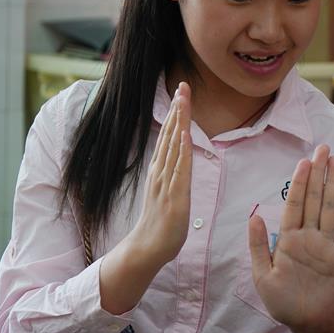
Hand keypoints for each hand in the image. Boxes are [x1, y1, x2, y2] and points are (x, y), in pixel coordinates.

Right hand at [130, 82, 192, 265]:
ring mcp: (167, 182)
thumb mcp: (167, 190)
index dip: (176, 114)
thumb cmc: (160, 221)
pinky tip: (185, 134)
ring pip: (175, 146)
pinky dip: (182, 151)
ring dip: (180, 122)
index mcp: (161, 169)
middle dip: (178, 109)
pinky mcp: (175, 196)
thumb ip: (171, 173)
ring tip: (183, 100)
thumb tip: (179, 157)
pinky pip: (179, 169)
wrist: (148, 247)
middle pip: (172, 134)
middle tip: (184, 85)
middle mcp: (162, 171)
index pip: (170, 135)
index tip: (182, 92)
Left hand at [248, 145, 333, 332]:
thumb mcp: (263, 277)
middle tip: (325, 149)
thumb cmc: (283, 303)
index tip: (304, 161)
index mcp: (289, 240)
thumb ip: (259, 247)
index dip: (299, 183)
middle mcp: (310, 238)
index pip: (295, 205)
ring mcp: (327, 246)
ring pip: (330, 209)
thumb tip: (254, 217)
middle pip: (315, 200)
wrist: (308, 324)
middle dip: (320, 174)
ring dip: (333, 185)